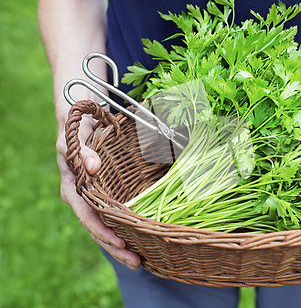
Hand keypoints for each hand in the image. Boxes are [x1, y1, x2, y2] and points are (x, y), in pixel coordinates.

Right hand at [56, 116, 140, 269]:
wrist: (83, 122)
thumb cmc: (78, 130)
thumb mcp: (75, 136)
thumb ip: (81, 149)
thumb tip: (92, 166)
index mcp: (72, 189)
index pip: (86, 216)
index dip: (102, 231)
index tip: (121, 242)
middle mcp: (84, 200)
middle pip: (98, 230)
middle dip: (116, 248)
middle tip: (137, 262)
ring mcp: (96, 200)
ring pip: (108, 228)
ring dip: (123, 246)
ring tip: (141, 261)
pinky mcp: (109, 197)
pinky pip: (117, 217)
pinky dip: (128, 230)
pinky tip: (144, 241)